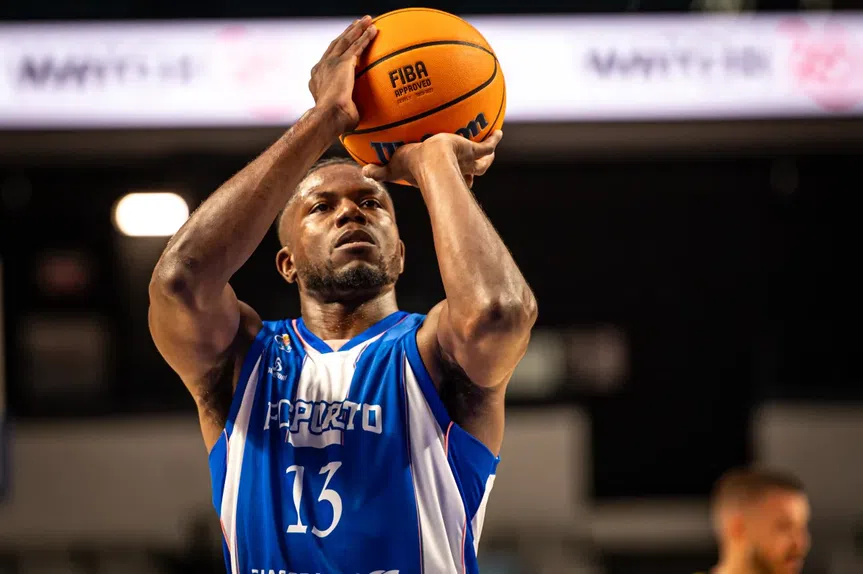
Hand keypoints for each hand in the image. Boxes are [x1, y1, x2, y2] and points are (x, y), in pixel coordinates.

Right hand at [309, 16, 377, 133]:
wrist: (327, 117)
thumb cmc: (333, 124)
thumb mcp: (339, 115)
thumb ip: (347, 111)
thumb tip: (356, 120)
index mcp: (317, 79)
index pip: (328, 60)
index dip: (336, 50)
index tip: (344, 44)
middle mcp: (322, 67)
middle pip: (336, 44)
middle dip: (347, 33)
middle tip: (356, 24)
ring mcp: (331, 63)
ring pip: (346, 40)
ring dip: (357, 29)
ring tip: (367, 20)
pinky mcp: (343, 63)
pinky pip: (357, 46)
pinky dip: (365, 36)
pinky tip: (374, 29)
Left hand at [362, 131, 502, 187]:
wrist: (431, 161)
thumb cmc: (413, 167)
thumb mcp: (393, 166)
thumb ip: (380, 170)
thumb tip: (363, 172)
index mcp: (440, 175)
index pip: (447, 179)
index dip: (450, 179)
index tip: (451, 176)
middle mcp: (456, 171)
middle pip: (469, 174)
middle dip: (472, 172)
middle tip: (472, 167)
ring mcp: (467, 161)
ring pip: (483, 163)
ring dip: (487, 159)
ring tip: (490, 146)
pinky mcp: (474, 150)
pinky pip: (489, 146)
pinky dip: (494, 140)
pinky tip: (499, 131)